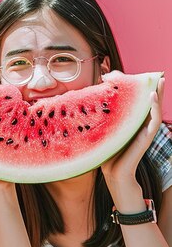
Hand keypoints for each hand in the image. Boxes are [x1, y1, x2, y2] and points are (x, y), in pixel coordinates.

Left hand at [102, 77, 164, 193]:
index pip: (132, 99)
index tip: (119, 73)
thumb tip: (87, 100)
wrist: (114, 174)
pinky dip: (153, 107)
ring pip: (153, 108)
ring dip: (157, 93)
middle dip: (149, 86)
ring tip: (159, 79)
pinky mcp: (146, 137)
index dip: (129, 86)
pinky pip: (152, 120)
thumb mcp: (103, 130)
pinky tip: (151, 95)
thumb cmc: (107, 153)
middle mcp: (138, 123)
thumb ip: (102, 117)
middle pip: (145, 101)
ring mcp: (144, 130)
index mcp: (129, 121)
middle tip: (153, 72)